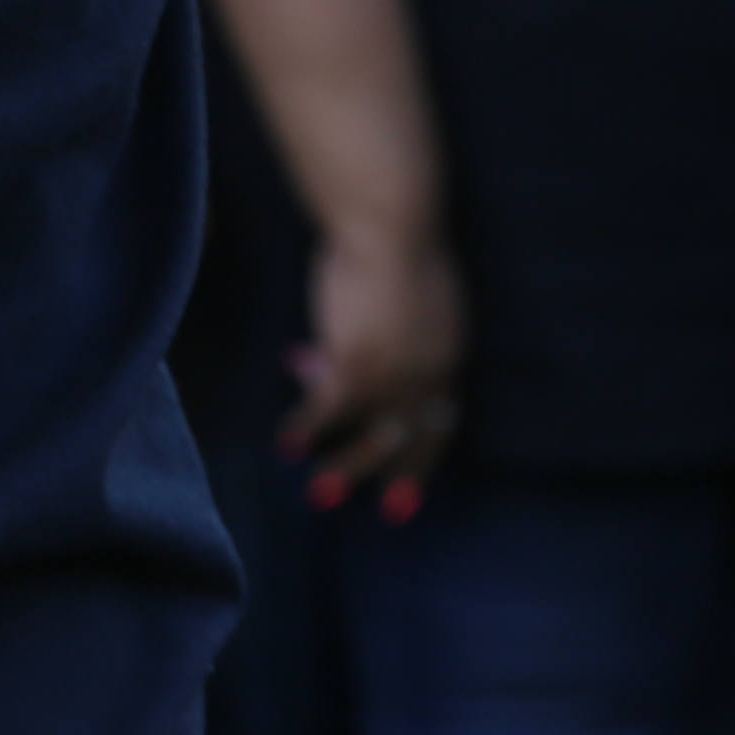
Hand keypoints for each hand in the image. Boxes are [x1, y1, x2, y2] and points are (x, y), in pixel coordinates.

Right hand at [282, 221, 463, 514]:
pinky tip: (287, 442)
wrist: (391, 221)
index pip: (441, 415)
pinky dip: (307, 427)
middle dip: (399, 477)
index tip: (415, 477)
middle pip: (414, 437)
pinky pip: (328, 410)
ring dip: (346, 468)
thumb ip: (377, 327)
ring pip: (373, 436)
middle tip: (393, 513)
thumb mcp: (402, 291)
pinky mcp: (354, 363)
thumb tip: (320, 358)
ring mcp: (392, 373)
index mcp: (448, 352)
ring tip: (321, 495)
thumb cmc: (395, 238)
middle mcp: (427, 373)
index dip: (425, 448)